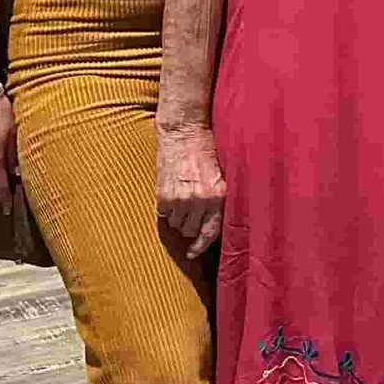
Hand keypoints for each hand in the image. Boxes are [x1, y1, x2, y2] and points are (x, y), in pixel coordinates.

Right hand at [156, 124, 225, 254]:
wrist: (183, 131)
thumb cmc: (205, 149)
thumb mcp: (220, 175)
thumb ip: (218, 199)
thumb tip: (214, 222)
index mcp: (218, 196)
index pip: (210, 232)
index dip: (201, 246)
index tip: (193, 253)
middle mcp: (200, 201)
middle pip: (190, 231)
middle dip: (190, 226)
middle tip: (189, 213)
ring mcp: (180, 200)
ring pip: (176, 225)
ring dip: (178, 218)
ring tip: (181, 199)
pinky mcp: (163, 195)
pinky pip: (163, 215)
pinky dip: (166, 210)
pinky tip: (171, 196)